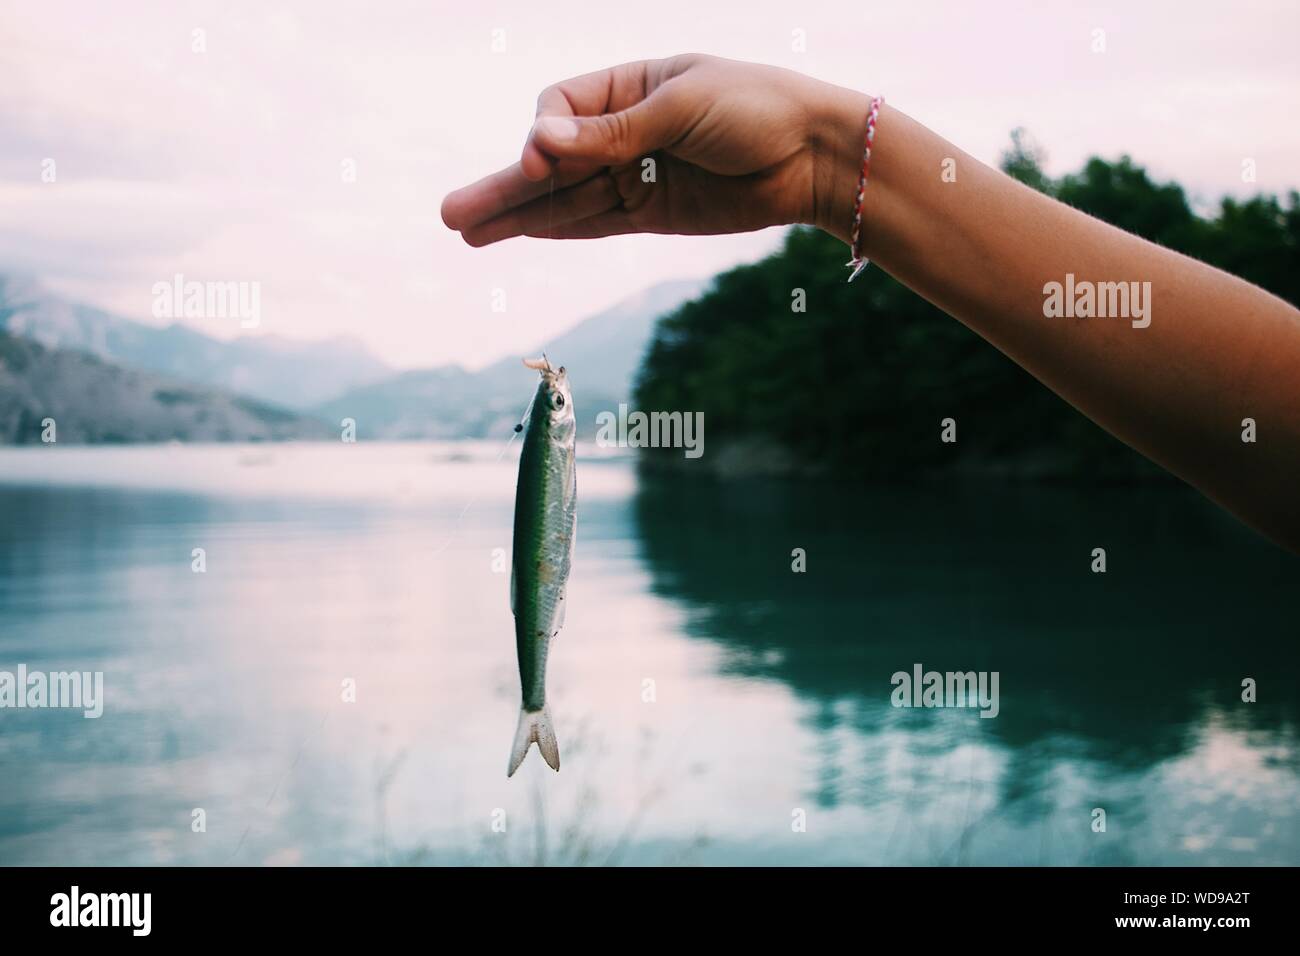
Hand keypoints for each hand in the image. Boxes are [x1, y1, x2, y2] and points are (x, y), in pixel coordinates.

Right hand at [440, 54, 867, 245]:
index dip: (545, 137)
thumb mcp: (681, 108)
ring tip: (467, 234)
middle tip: (451, 217)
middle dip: (505, 189)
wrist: (817, 155)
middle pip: (551, 162)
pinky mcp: (653, 213)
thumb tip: (539, 144)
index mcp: (629, 85)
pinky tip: (519, 235)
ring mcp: (636, 174)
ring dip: (519, 218)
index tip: (545, 158)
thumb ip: (611, 133)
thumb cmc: (757, 107)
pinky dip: (559, 231)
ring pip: (566, 200)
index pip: (560, 110)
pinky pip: (595, 224)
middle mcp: (625, 131)